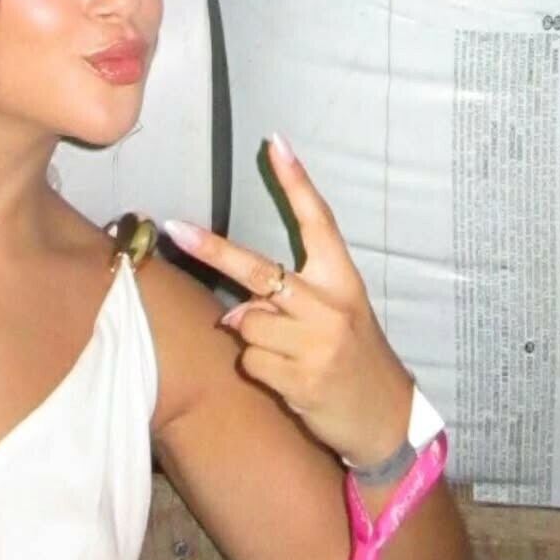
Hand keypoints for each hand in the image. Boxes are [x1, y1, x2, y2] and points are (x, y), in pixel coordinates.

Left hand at [163, 134, 412, 468]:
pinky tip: (290, 377)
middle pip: (260, 271)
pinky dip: (258, 368)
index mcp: (343, 279)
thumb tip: (234, 312)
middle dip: (213, 250)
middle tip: (174, 227)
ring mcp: (316, 343)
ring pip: (247, 323)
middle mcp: (330, 306)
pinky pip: (250, 361)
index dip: (296, 181)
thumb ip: (287, 301)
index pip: (318, 220)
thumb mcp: (336, 315)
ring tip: (289, 353)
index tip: (275, 143)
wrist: (385, 416)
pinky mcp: (301, 379)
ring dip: (253, 338)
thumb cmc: (353, 355)